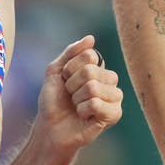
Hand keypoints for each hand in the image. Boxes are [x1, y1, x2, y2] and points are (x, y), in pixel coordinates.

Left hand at [35, 35, 122, 157]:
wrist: (50, 127)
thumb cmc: (54, 100)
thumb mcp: (55, 70)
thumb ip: (71, 52)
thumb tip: (91, 38)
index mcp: (98, 67)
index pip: (90, 55)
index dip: (70, 68)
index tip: (65, 80)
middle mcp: (110, 80)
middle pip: (91, 71)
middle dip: (72, 85)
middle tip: (70, 96)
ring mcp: (114, 97)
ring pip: (93, 88)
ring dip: (77, 99)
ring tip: (77, 106)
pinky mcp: (114, 114)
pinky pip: (97, 104)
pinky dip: (83, 110)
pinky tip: (83, 116)